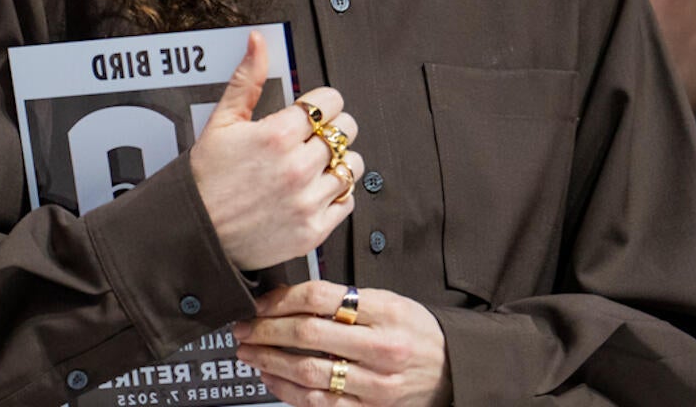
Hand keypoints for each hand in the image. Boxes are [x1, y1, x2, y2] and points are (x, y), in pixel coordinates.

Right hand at [191, 32, 362, 269]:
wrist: (196, 234)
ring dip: (338, 161)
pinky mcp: (313, 229)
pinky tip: (315, 190)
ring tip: (315, 165)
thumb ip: (247, 79)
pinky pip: (348, 201)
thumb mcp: (221, 122)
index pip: (330, 102)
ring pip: (352, 165)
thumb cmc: (206, 179)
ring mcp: (307, 200)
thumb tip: (258, 42)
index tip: (312, 112)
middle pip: (346, 130)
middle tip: (313, 137)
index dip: (322, 103)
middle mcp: (297, 168)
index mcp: (277, 136)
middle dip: (332, 129)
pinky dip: (337, 195)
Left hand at [234, 281, 450, 406]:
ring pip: (308, 372)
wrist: (452, 370)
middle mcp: (381, 348)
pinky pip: (317, 401)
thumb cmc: (417, 332)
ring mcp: (374, 383)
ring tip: (248, 352)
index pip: (321, 298)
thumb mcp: (392, 302)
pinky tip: (270, 377)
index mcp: (386, 312)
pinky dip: (287, 389)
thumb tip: (292, 298)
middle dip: (266, 330)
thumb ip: (348, 299)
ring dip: (269, 361)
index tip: (261, 302)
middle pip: (308, 335)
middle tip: (243, 327)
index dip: (282, 299)